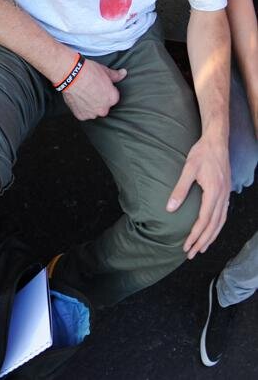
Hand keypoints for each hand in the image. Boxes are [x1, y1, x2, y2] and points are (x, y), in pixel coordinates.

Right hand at [61, 59, 125, 120]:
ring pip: (92, 112)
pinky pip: (82, 114)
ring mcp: (92, 113)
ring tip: (82, 95)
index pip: (111, 98)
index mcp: (112, 98)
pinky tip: (77, 99)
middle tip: (89, 91)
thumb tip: (123, 73)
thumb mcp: (105, 71)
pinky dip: (80, 108)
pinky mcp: (81, 115)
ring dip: (89, 106)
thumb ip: (115, 75)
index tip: (98, 87)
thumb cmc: (88, 72)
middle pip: (103, 107)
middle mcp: (104, 109)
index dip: (104, 92)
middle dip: (97, 101)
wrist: (71, 75)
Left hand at [167, 136, 230, 258]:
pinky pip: (223, 215)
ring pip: (220, 222)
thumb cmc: (201, 154)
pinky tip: (211, 231)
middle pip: (213, 226)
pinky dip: (217, 226)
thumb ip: (179, 190)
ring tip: (201, 248)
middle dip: (202, 241)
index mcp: (214, 193)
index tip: (186, 246)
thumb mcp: (187, 170)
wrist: (216, 141)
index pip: (204, 221)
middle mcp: (223, 197)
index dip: (195, 236)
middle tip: (191, 254)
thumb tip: (169, 208)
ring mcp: (226, 195)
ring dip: (211, 237)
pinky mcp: (226, 192)